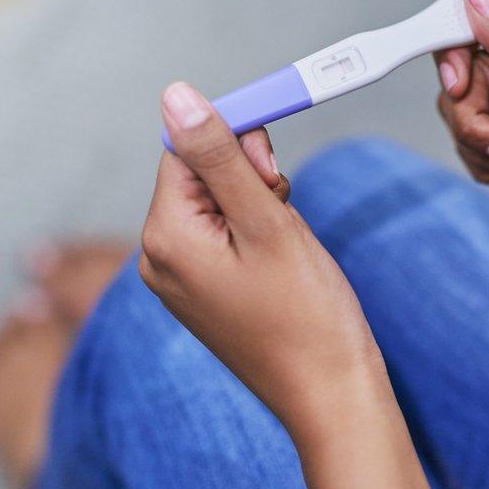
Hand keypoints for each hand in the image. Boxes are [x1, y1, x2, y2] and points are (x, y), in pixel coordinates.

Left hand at [139, 82, 379, 417]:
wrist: (328, 391)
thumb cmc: (306, 315)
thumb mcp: (267, 222)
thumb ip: (221, 157)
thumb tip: (175, 96)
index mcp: (167, 237)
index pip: (186, 151)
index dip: (234, 144)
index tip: (274, 164)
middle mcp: (160, 257)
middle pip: (199, 175)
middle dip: (248, 179)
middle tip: (284, 211)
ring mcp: (181, 278)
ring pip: (217, 204)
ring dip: (258, 205)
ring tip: (286, 246)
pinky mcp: (205, 291)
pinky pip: (224, 236)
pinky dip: (256, 232)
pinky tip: (281, 261)